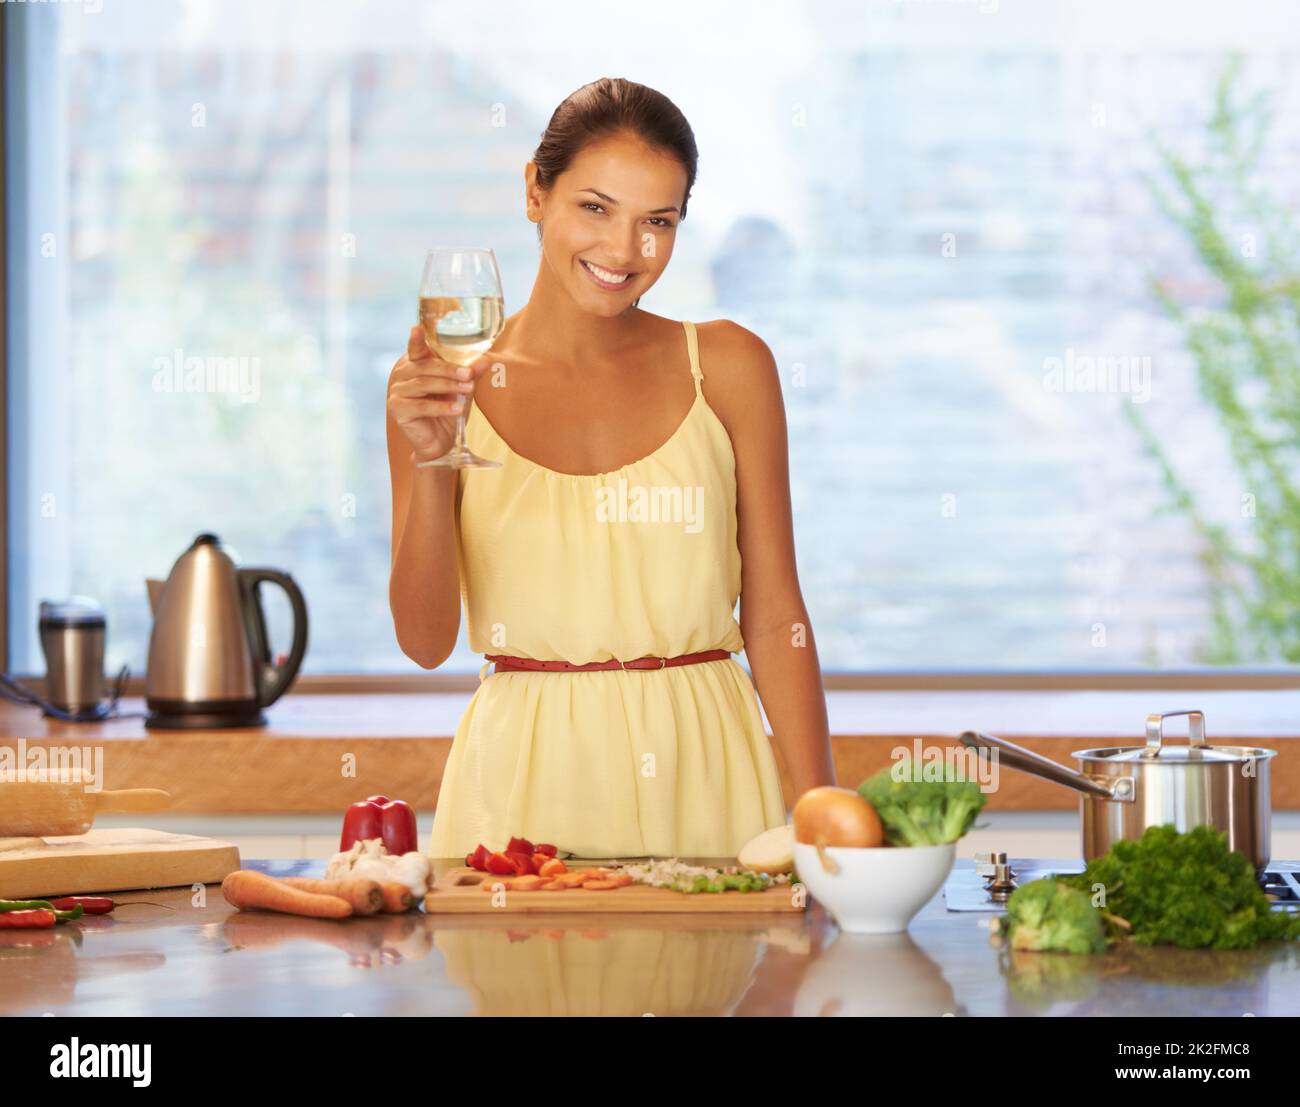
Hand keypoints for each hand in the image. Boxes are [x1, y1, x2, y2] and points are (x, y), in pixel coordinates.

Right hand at [387, 325, 492, 463]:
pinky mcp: (397, 409)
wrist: (441, 442)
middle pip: (425, 367)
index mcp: (415, 364)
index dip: (416, 339)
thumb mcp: (462, 390)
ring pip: (424, 384)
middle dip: (449, 369)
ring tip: (468, 391)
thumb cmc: (449, 411)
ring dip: (448, 387)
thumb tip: (485, 360)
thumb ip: (470, 374)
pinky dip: (441, 407)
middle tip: (468, 374)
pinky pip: (421, 405)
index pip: (416, 349)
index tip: (417, 328)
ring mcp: (397, 392)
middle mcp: (402, 374)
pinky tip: (457, 409)